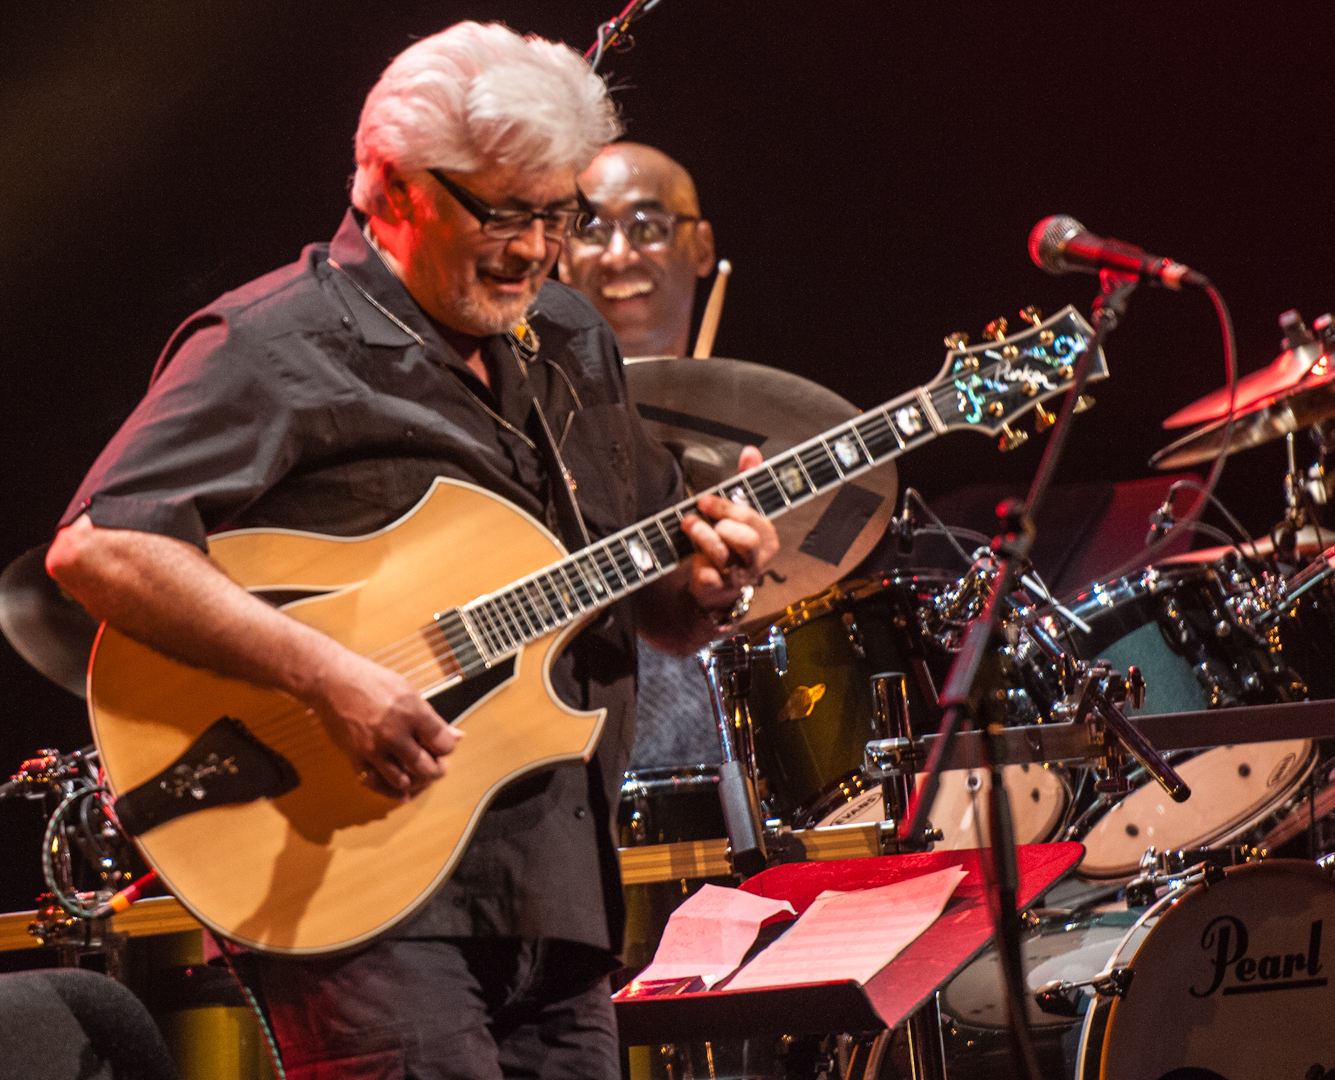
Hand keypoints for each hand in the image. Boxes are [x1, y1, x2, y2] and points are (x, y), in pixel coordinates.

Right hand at [306, 649, 462, 798]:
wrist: (332, 682)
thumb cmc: (370, 681)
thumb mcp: (409, 692)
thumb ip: (432, 719)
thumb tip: (456, 736)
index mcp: (412, 713)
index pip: (444, 744)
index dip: (447, 747)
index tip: (443, 744)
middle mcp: (394, 734)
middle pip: (426, 768)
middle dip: (437, 769)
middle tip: (436, 764)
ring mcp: (374, 749)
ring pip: (403, 781)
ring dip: (415, 781)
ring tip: (417, 771)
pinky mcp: (356, 758)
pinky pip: (377, 784)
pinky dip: (391, 790)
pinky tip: (402, 790)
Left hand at [680, 446, 779, 618]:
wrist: (716, 587)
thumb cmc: (729, 543)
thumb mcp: (739, 513)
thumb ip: (745, 483)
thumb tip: (751, 451)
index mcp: (766, 537)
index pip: (751, 518)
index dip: (726, 506)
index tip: (704, 499)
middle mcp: (756, 558)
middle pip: (745, 538)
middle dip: (719, 520)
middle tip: (696, 513)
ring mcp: (738, 576)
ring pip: (724, 554)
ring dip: (703, 536)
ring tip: (688, 526)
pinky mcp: (719, 589)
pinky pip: (708, 576)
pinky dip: (698, 565)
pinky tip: (692, 557)